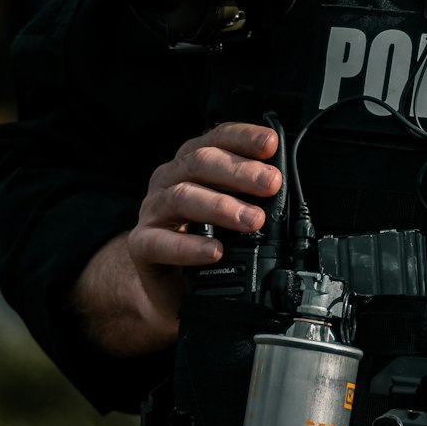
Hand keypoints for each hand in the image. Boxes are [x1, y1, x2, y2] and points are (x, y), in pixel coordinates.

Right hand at [128, 122, 281, 319]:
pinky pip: (159, 242)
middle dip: (240, 171)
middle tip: (271, 184)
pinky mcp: (141, 244)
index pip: (217, 138)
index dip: (244, 137)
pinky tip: (214, 251)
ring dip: (221, 205)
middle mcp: (169, 179)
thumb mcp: (234, 212)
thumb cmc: (207, 239)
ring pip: (181, 196)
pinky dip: (189, 246)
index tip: (270, 144)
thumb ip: (253, 197)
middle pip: (200, 162)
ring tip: (252, 220)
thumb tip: (285, 188)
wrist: (174, 287)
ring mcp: (152, 211)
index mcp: (193, 163)